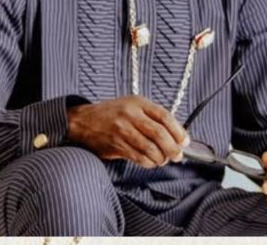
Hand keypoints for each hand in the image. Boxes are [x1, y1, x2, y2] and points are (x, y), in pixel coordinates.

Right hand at [66, 95, 188, 167]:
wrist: (82, 121)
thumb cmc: (110, 115)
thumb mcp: (131, 107)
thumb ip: (151, 117)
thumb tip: (176, 136)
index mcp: (137, 103)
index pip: (164, 117)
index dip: (178, 131)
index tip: (185, 141)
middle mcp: (130, 114)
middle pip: (160, 134)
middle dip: (173, 148)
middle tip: (177, 155)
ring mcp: (122, 130)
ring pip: (151, 148)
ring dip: (161, 158)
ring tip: (162, 160)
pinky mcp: (116, 144)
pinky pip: (139, 157)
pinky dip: (149, 162)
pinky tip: (150, 162)